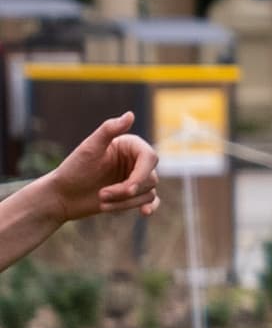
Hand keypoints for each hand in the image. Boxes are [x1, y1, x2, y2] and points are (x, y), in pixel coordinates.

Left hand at [32, 111, 160, 221]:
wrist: (62, 195)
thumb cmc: (73, 169)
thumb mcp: (89, 148)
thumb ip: (109, 130)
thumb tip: (130, 114)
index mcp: (129, 146)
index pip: (150, 158)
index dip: (142, 174)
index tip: (128, 188)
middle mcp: (135, 161)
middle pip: (150, 178)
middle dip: (127, 191)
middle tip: (102, 195)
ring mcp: (136, 179)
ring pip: (148, 193)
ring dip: (125, 202)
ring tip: (101, 202)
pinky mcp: (134, 195)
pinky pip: (151, 201)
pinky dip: (149, 207)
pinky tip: (144, 213)